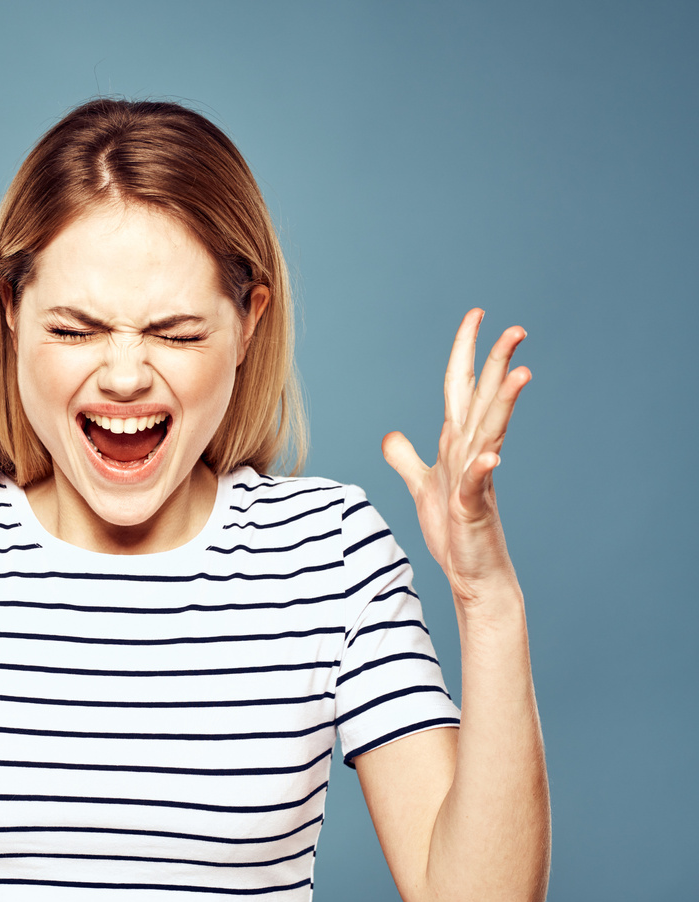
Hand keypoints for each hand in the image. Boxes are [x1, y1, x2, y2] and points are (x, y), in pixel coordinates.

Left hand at [382, 309, 530, 608]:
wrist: (472, 573)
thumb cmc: (453, 530)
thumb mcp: (421, 486)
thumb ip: (407, 458)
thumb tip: (392, 433)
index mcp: (456, 443)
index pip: (461, 387)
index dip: (466, 351)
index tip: (476, 315)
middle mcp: (469, 453)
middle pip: (483, 399)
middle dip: (498, 363)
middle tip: (516, 328)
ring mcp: (475, 479)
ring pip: (489, 432)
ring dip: (504, 405)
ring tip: (522, 374)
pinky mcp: (473, 508)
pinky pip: (478, 484)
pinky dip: (483, 468)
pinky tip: (492, 455)